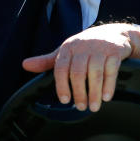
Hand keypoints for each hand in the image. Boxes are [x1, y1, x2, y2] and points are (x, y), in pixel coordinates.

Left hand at [22, 23, 139, 111]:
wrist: (114, 33)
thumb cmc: (85, 47)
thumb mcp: (66, 51)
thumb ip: (47, 61)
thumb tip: (24, 65)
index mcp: (68, 48)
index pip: (61, 68)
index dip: (61, 85)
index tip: (65, 101)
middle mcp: (83, 47)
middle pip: (78, 73)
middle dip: (79, 93)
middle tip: (81, 107)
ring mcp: (100, 49)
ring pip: (95, 74)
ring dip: (94, 93)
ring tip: (94, 107)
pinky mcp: (115, 52)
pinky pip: (111, 71)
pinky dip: (109, 86)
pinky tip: (106, 98)